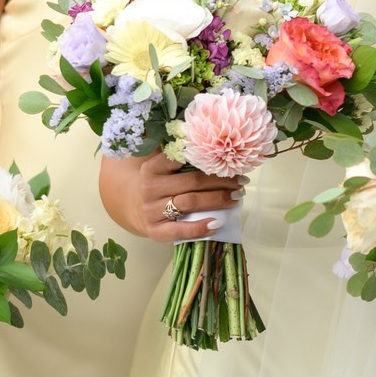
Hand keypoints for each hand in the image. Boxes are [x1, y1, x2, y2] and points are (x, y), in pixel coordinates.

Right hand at [98, 151, 242, 243]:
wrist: (134, 206)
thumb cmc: (159, 182)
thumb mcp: (163, 166)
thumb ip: (183, 155)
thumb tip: (219, 146)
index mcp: (153, 167)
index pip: (184, 159)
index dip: (211, 159)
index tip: (231, 160)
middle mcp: (150, 187)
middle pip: (193, 182)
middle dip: (221, 181)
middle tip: (241, 181)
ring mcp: (151, 210)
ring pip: (190, 203)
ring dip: (217, 200)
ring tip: (236, 197)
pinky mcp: (155, 230)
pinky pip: (180, 230)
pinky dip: (200, 227)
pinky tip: (218, 223)